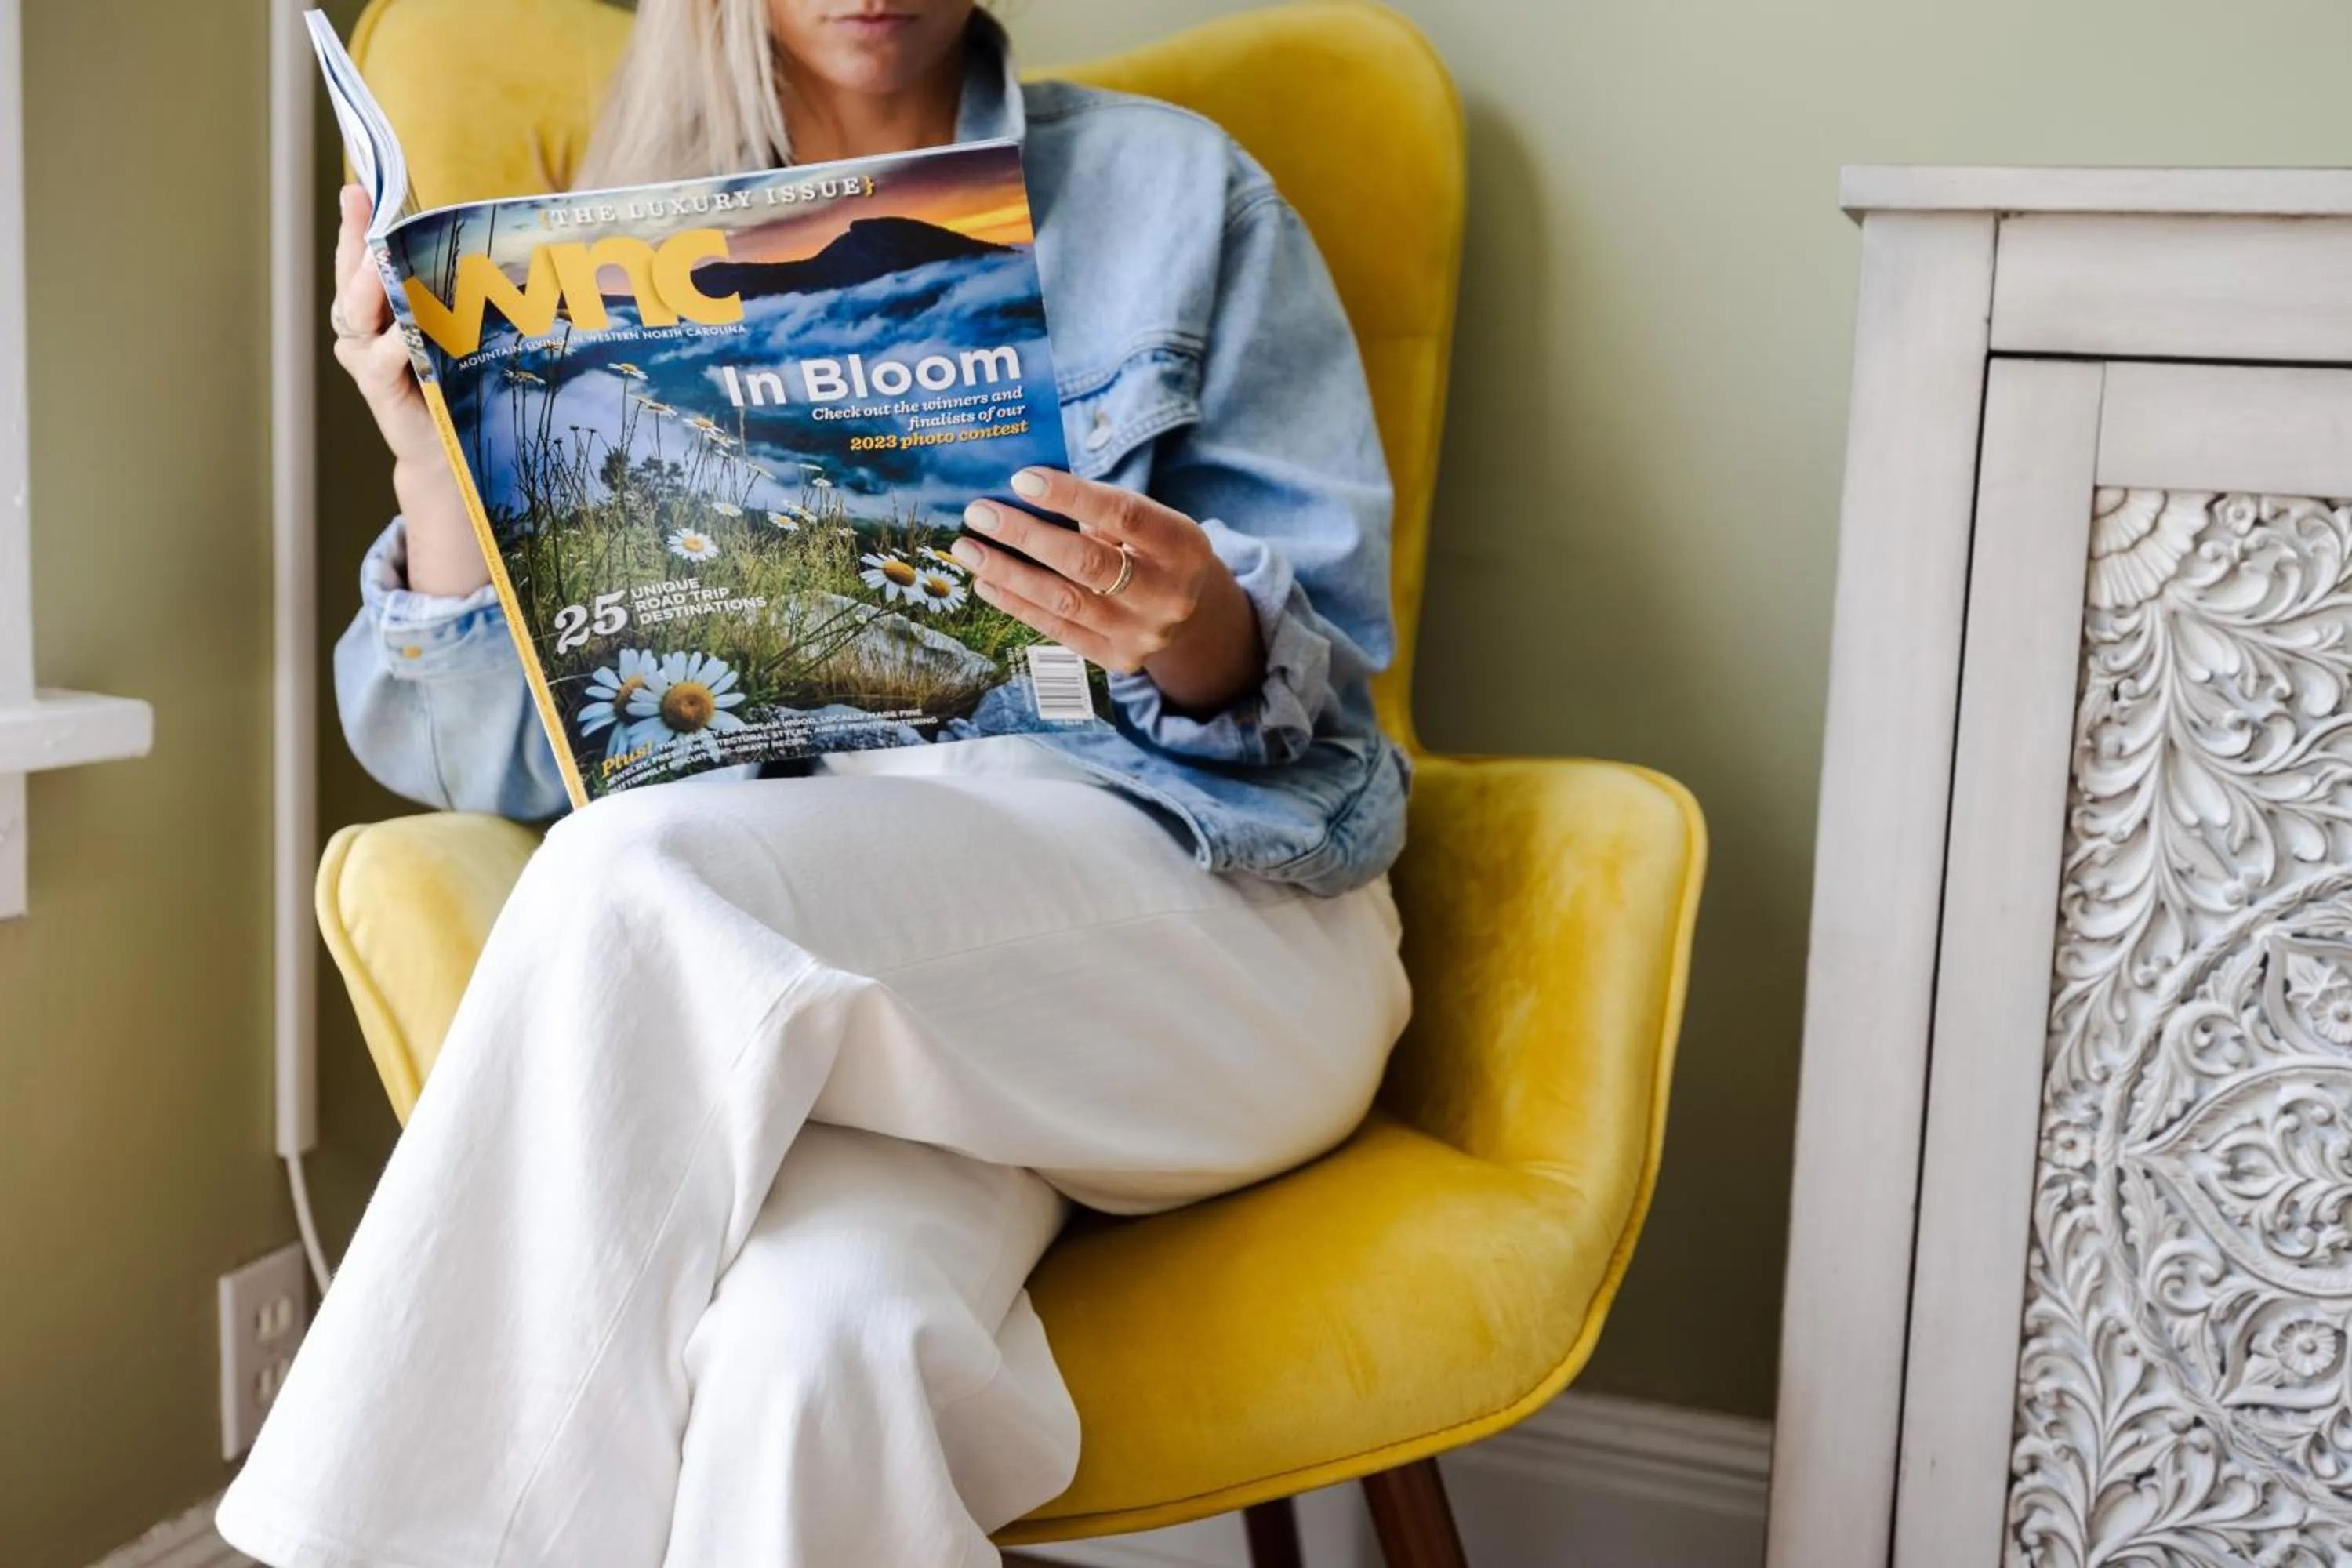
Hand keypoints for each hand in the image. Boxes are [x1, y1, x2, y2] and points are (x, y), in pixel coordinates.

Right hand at [330, 185, 484, 596]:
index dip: (355, 223)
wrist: (448, 447)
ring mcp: (364, 357)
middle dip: (356, 243)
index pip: (359, 256)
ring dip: (369, 287)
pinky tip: (404, 330)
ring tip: (379, 263)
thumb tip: (482, 242)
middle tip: (365, 213)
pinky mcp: (378, 387)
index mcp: (374, 306)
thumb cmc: (453, 379)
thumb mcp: (452, 327)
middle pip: (351, 277)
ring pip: (357, 313)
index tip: (358, 187)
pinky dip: (392, 342)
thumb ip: (449, 291)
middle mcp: (360, 328)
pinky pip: (379, 358)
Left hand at [953, 468, 1263, 716]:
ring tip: (968, 549)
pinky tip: (986, 583)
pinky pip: (1057, 630)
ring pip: (1064, 600)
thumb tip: (1023, 493)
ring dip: (1008, 573)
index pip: (1124, 515)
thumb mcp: (1148, 521)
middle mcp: (1167, 595)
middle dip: (1026, 536)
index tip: (1020, 479)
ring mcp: (1142, 633)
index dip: (1071, 496)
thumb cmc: (1153, 548)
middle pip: (1087, 563)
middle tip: (979, 514)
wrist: (1191, 613)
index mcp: (1183, 546)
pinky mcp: (1118, 659)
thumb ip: (1100, 509)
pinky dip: (1017, 604)